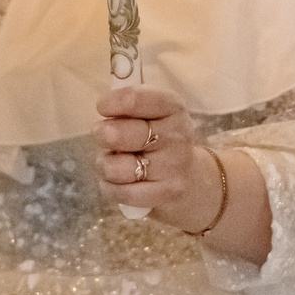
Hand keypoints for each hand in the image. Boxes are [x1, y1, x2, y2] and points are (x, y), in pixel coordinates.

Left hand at [94, 86, 220, 231]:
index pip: (134, 100)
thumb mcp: (153, 114)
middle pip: (118, 134)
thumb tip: (104, 107)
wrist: (193, 180)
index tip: (103, 108)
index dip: (111, 103)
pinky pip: (122, 192)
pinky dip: (110, 187)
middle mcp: (177, 135)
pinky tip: (116, 182)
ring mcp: (173, 166)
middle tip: (104, 136)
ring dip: (105, 165)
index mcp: (172, 107)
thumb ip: (129, 107)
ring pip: (116, 167)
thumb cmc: (161, 140)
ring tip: (112, 162)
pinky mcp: (167, 194)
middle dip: (101, 134)